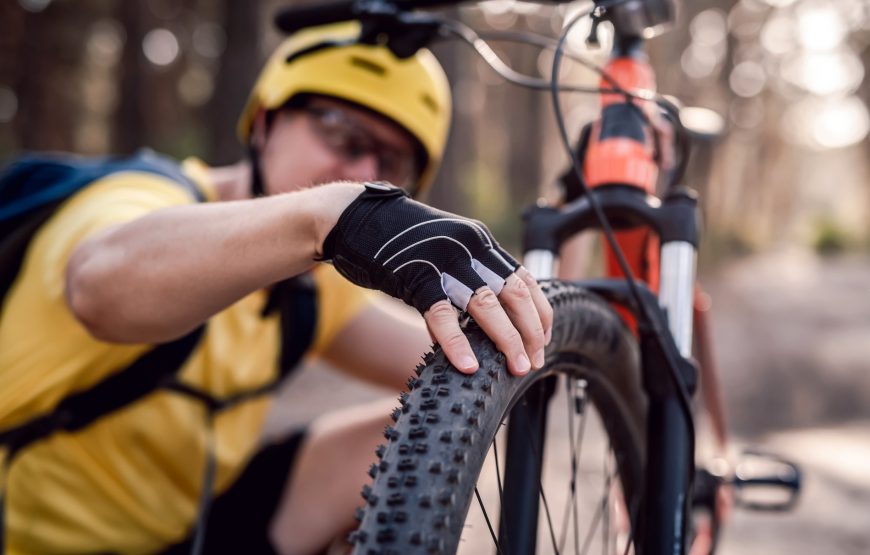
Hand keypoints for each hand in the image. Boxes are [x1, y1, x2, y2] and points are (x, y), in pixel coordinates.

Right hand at [321, 183, 552, 374]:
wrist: (351, 218)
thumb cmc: (395, 240)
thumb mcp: (443, 247)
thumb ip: (468, 271)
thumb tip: (489, 310)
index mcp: (479, 241)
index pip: (524, 278)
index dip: (538, 312)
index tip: (542, 340)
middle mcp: (468, 247)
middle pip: (514, 293)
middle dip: (530, 331)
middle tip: (534, 361)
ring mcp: (442, 261)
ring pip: (487, 305)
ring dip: (507, 340)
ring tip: (518, 367)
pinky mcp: (414, 276)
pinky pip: (441, 315)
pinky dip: (458, 343)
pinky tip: (468, 366)